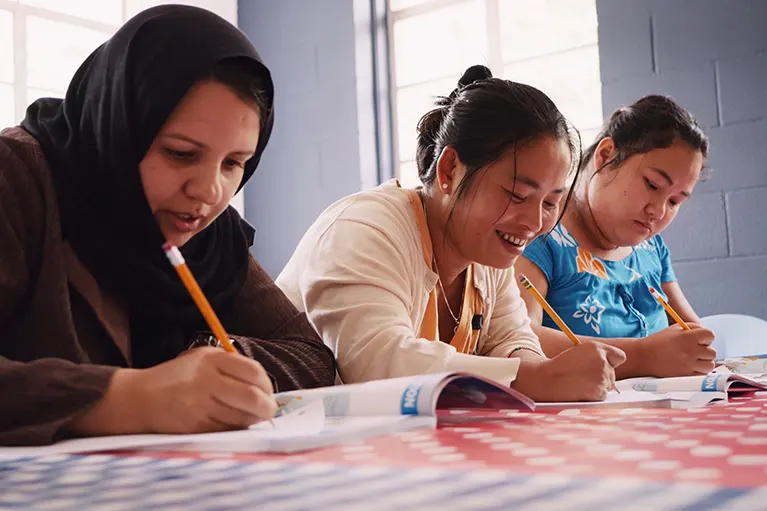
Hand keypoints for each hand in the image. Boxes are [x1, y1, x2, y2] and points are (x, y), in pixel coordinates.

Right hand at [69, 347, 276, 435]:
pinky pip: (226, 429)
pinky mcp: (194, 425)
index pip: (253, 371)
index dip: (267, 384)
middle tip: (269, 411)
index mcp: (211, 359)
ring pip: (241, 416)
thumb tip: (264, 387)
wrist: (138, 398)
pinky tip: (232, 423)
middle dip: (267, 407)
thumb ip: (231, 367)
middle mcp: (206, 379)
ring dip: (252, 419)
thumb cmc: (177, 378)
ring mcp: (200, 404)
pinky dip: (235, 428)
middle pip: (252, 396)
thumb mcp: (202, 360)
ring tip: (251, 417)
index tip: (268, 392)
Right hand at [512, 342, 625, 401]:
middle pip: (612, 373)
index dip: (611, 362)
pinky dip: (594, 395)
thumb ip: (597, 356)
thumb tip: (612, 369)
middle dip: (601, 375)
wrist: (548, 380)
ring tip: (579, 382)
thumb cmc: (561, 366)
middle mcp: (602, 361)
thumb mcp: (579, 352)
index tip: (602, 365)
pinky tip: (581, 390)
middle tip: (582, 375)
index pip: (619, 357)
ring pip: (608, 384)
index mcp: (596, 347)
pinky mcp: (600, 391)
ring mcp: (602, 377)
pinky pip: (603, 394)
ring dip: (597, 385)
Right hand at [641, 324, 715, 376]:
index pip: (710, 335)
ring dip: (704, 363)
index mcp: (687, 337)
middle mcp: (690, 351)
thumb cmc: (658, 342)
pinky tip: (689, 367)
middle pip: (712, 352)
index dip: (706, 337)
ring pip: (710, 365)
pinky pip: (702, 374)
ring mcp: (689, 365)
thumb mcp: (675, 329)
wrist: (644, 357)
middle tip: (694, 351)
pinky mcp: (686, 376)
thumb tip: (707, 334)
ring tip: (693, 360)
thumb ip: (693, 328)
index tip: (700, 340)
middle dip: (705, 351)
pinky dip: (698, 371)